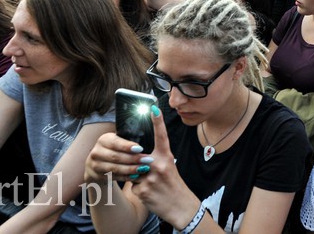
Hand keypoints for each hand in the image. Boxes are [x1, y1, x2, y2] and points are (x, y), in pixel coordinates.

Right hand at [84, 131, 151, 185]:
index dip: (127, 146)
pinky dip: (126, 177)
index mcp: (103, 140)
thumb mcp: (117, 141)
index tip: (141, 149)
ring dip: (131, 169)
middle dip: (133, 159)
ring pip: (115, 168)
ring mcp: (95, 165)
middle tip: (148, 160)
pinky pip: (114, 177)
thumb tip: (147, 136)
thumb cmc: (114, 149)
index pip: (115, 143)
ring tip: (143, 168)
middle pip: (116, 156)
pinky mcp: (97, 176)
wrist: (97, 163)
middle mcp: (97, 152)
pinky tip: (136, 176)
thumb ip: (128, 140)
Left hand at [129, 104, 198, 226]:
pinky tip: (150, 194)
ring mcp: (150, 178)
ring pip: (133, 174)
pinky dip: (139, 191)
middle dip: (138, 166)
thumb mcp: (169, 168)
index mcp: (166, 157)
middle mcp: (158, 165)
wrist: (180, 207)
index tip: (153, 108)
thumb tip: (138, 158)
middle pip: (137, 158)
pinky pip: (133, 187)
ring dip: (138, 180)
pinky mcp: (143, 191)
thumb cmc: (173, 186)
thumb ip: (155, 161)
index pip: (161, 136)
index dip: (157, 121)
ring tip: (152, 186)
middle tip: (152, 176)